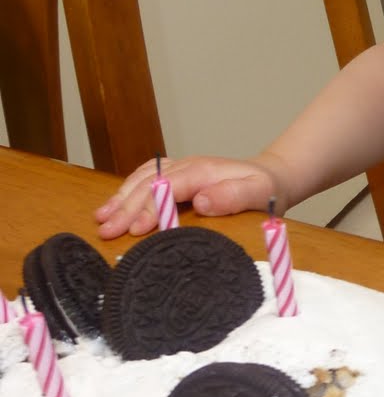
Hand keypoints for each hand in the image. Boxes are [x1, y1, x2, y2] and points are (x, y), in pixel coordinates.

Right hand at [94, 155, 285, 239]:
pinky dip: (127, 190)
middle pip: (148, 184)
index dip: (150, 208)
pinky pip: (146, 177)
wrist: (271, 177)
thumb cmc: (265, 189)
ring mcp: (180, 168)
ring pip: (142, 179)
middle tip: (107, 230)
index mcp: (204, 171)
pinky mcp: (177, 175)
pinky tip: (115, 204)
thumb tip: (202, 202)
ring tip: (100, 219)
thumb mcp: (258, 192)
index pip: (168, 188)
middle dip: (126, 207)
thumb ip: (233, 196)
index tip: (136, 229)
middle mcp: (187, 166)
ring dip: (120, 198)